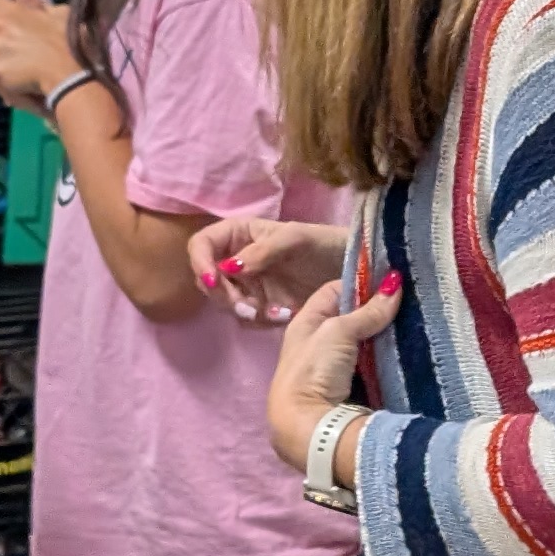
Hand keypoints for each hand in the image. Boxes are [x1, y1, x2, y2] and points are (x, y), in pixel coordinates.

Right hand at [191, 218, 350, 323]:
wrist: (355, 270)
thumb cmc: (325, 244)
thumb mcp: (297, 239)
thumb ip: (263, 250)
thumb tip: (229, 268)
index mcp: (240, 235)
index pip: (202, 245)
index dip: (200, 262)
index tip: (215, 280)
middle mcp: (238, 259)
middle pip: (207, 279)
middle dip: (223, 295)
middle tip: (247, 306)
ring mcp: (249, 285)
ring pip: (224, 302)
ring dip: (242, 310)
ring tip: (272, 313)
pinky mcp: (263, 307)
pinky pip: (247, 318)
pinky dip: (260, 320)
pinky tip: (285, 315)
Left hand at [265, 271, 404, 474]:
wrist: (309, 428)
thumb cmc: (314, 371)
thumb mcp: (338, 332)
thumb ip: (367, 311)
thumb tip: (395, 283)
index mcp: (305, 323)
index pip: (335, 291)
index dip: (360, 283)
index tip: (390, 281)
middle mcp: (318, 343)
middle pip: (352, 318)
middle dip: (377, 311)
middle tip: (409, 302)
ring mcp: (334, 368)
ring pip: (365, 343)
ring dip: (385, 337)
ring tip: (414, 323)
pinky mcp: (350, 390)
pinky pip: (372, 366)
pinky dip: (386, 359)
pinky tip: (406, 351)